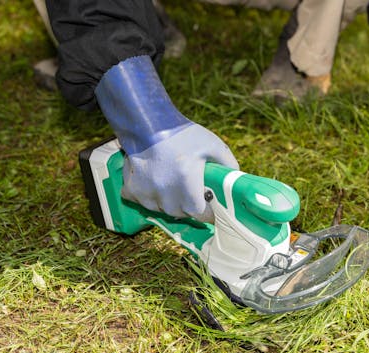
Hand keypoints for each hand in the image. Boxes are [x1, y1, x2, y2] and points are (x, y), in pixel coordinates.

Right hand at [94, 55, 237, 221]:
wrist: (148, 122)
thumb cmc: (184, 135)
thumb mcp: (214, 146)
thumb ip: (228, 165)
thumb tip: (235, 181)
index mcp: (188, 183)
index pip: (201, 214)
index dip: (208, 213)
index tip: (211, 209)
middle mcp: (167, 192)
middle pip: (182, 213)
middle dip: (190, 207)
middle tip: (193, 194)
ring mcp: (147, 193)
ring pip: (163, 210)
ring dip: (170, 204)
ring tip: (175, 188)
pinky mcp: (132, 189)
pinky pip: (143, 203)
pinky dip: (150, 199)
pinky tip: (155, 186)